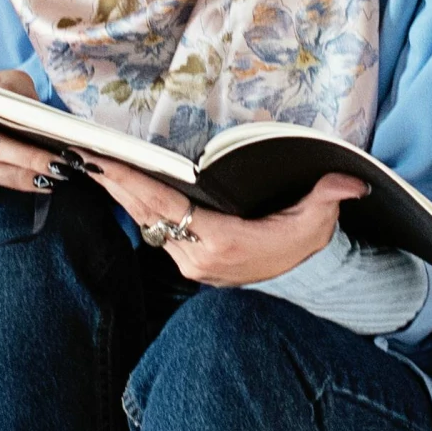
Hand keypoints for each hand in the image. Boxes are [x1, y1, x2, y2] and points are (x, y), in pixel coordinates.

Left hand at [91, 158, 368, 286]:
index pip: (166, 207)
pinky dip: (131, 203)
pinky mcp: (185, 258)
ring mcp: (188, 261)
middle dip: (112, 181)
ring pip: (143, 220)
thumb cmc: (304, 245)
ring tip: (88, 160)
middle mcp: (196, 257)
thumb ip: (329, 198)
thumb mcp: (318, 220)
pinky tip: (114, 181)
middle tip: (80, 152)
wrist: (301, 278)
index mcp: (221, 244)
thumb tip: (351, 182)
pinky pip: (150, 226)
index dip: (131, 183)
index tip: (103, 161)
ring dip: (116, 191)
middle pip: (144, 212)